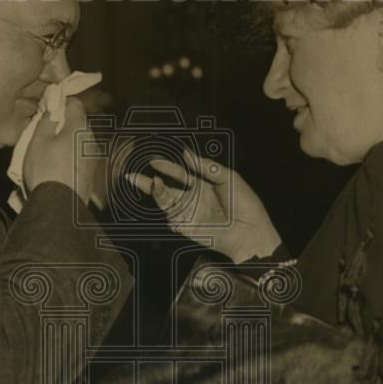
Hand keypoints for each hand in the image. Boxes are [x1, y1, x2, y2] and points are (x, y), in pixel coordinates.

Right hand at [23, 98, 96, 204]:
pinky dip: (71, 157)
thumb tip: (52, 111)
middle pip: (78, 123)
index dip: (60, 104)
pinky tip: (58, 167)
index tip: (48, 111)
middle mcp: (92, 140)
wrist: (59, 206)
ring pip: (80, 141)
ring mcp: (94, 158)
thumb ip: (46, 121)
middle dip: (63, 125)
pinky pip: (81, 157)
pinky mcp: (92, 173)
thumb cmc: (46, 170)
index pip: (75, 104)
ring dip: (67, 142)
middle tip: (44, 133)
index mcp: (79, 128)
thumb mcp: (38, 141)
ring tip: (49, 154)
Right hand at [127, 149, 281, 262]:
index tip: (154, 160)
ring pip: (165, 201)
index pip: (180, 173)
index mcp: (203, 184)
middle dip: (148, 181)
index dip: (167, 166)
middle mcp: (193, 198)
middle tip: (132, 175)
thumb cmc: (245, 204)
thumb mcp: (228, 177)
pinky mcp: (186, 227)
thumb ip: (206, 166)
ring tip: (152, 182)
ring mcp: (188, 213)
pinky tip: (165, 198)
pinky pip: (170, 217)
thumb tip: (186, 153)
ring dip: (155, 192)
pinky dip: (165, 208)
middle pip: (166, 187)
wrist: (250, 231)